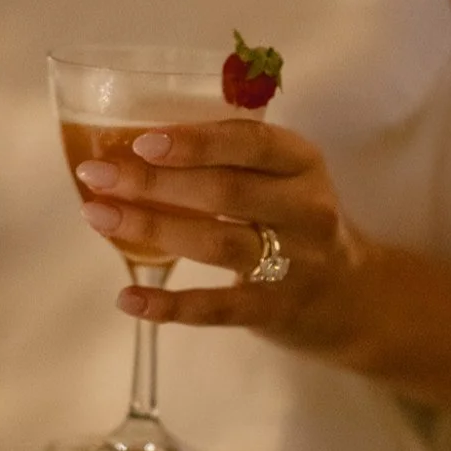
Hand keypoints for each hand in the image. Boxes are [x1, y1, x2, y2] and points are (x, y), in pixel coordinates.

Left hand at [75, 120, 371, 355]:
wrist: (352, 295)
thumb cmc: (294, 220)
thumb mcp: (283, 178)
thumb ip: (230, 160)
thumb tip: (133, 147)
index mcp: (303, 162)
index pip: (251, 142)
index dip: (195, 141)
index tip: (141, 141)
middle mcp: (307, 208)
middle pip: (225, 192)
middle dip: (154, 182)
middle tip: (97, 174)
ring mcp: (296, 262)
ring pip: (217, 243)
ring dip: (152, 228)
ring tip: (98, 217)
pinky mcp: (278, 309)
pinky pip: (219, 308)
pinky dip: (171, 304)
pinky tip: (129, 298)